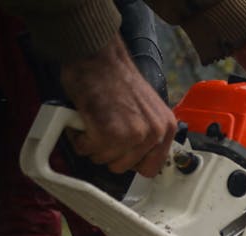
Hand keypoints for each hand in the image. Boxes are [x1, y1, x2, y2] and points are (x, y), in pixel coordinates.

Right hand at [60, 34, 176, 176]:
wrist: (99, 58)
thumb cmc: (116, 78)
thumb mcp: (147, 109)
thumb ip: (148, 132)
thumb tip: (139, 155)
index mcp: (166, 128)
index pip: (152, 167)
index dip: (131, 162)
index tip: (121, 155)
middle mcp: (154, 134)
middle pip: (124, 167)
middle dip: (108, 152)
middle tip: (102, 131)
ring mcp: (133, 136)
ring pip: (104, 160)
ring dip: (93, 144)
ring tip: (94, 122)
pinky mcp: (110, 134)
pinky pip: (87, 150)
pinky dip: (79, 138)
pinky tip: (84, 121)